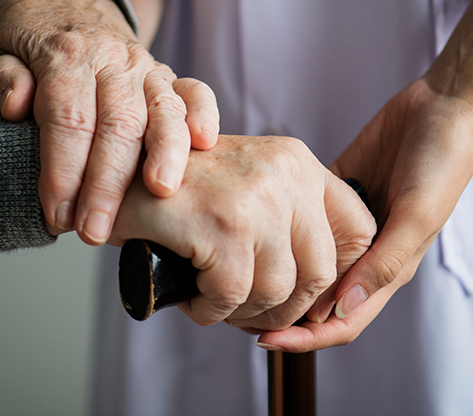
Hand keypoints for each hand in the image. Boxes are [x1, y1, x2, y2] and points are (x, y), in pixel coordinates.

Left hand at [0, 0, 219, 244]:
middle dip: (107, 183)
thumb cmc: (28, 37)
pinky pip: (194, 91)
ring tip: (161, 192)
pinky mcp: (167, 76)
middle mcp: (112, 60)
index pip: (67, 119)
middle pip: (117, 124)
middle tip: (94, 231)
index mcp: (66, 55)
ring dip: (164, 153)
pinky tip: (205, 143)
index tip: (56, 215)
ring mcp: (145, 67)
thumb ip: (4, 79)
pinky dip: (203, 114)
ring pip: (162, 110)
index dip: (62, 171)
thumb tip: (17, 106)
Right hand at [110, 135, 375, 329]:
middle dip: (285, 307)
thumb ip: (291, 218)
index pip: (358, 229)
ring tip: (214, 301)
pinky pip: (231, 296)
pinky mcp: (222, 225)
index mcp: (297, 161)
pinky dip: (210, 311)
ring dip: (242, 311)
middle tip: (249, 311)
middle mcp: (284, 173)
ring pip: (277, 290)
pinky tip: (193, 298)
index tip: (305, 295)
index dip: (339, 275)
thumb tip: (328, 290)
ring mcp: (255, 198)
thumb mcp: (247, 185)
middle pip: (320, 272)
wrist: (114, 173)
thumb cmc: (179, 190)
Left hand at [258, 78, 472, 351]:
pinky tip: (254, 227)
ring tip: (238, 273)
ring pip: (305, 262)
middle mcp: (365, 252)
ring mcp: (347, 223)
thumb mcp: (417, 215)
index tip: (263, 340)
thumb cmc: (442, 163)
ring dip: (278, 272)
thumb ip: (384, 262)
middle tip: (236, 310)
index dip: (305, 338)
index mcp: (388, 268)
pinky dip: (281, 228)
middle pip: (317, 298)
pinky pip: (303, 218)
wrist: (444, 107)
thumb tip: (342, 308)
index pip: (342, 320)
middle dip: (281, 312)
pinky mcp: (335, 192)